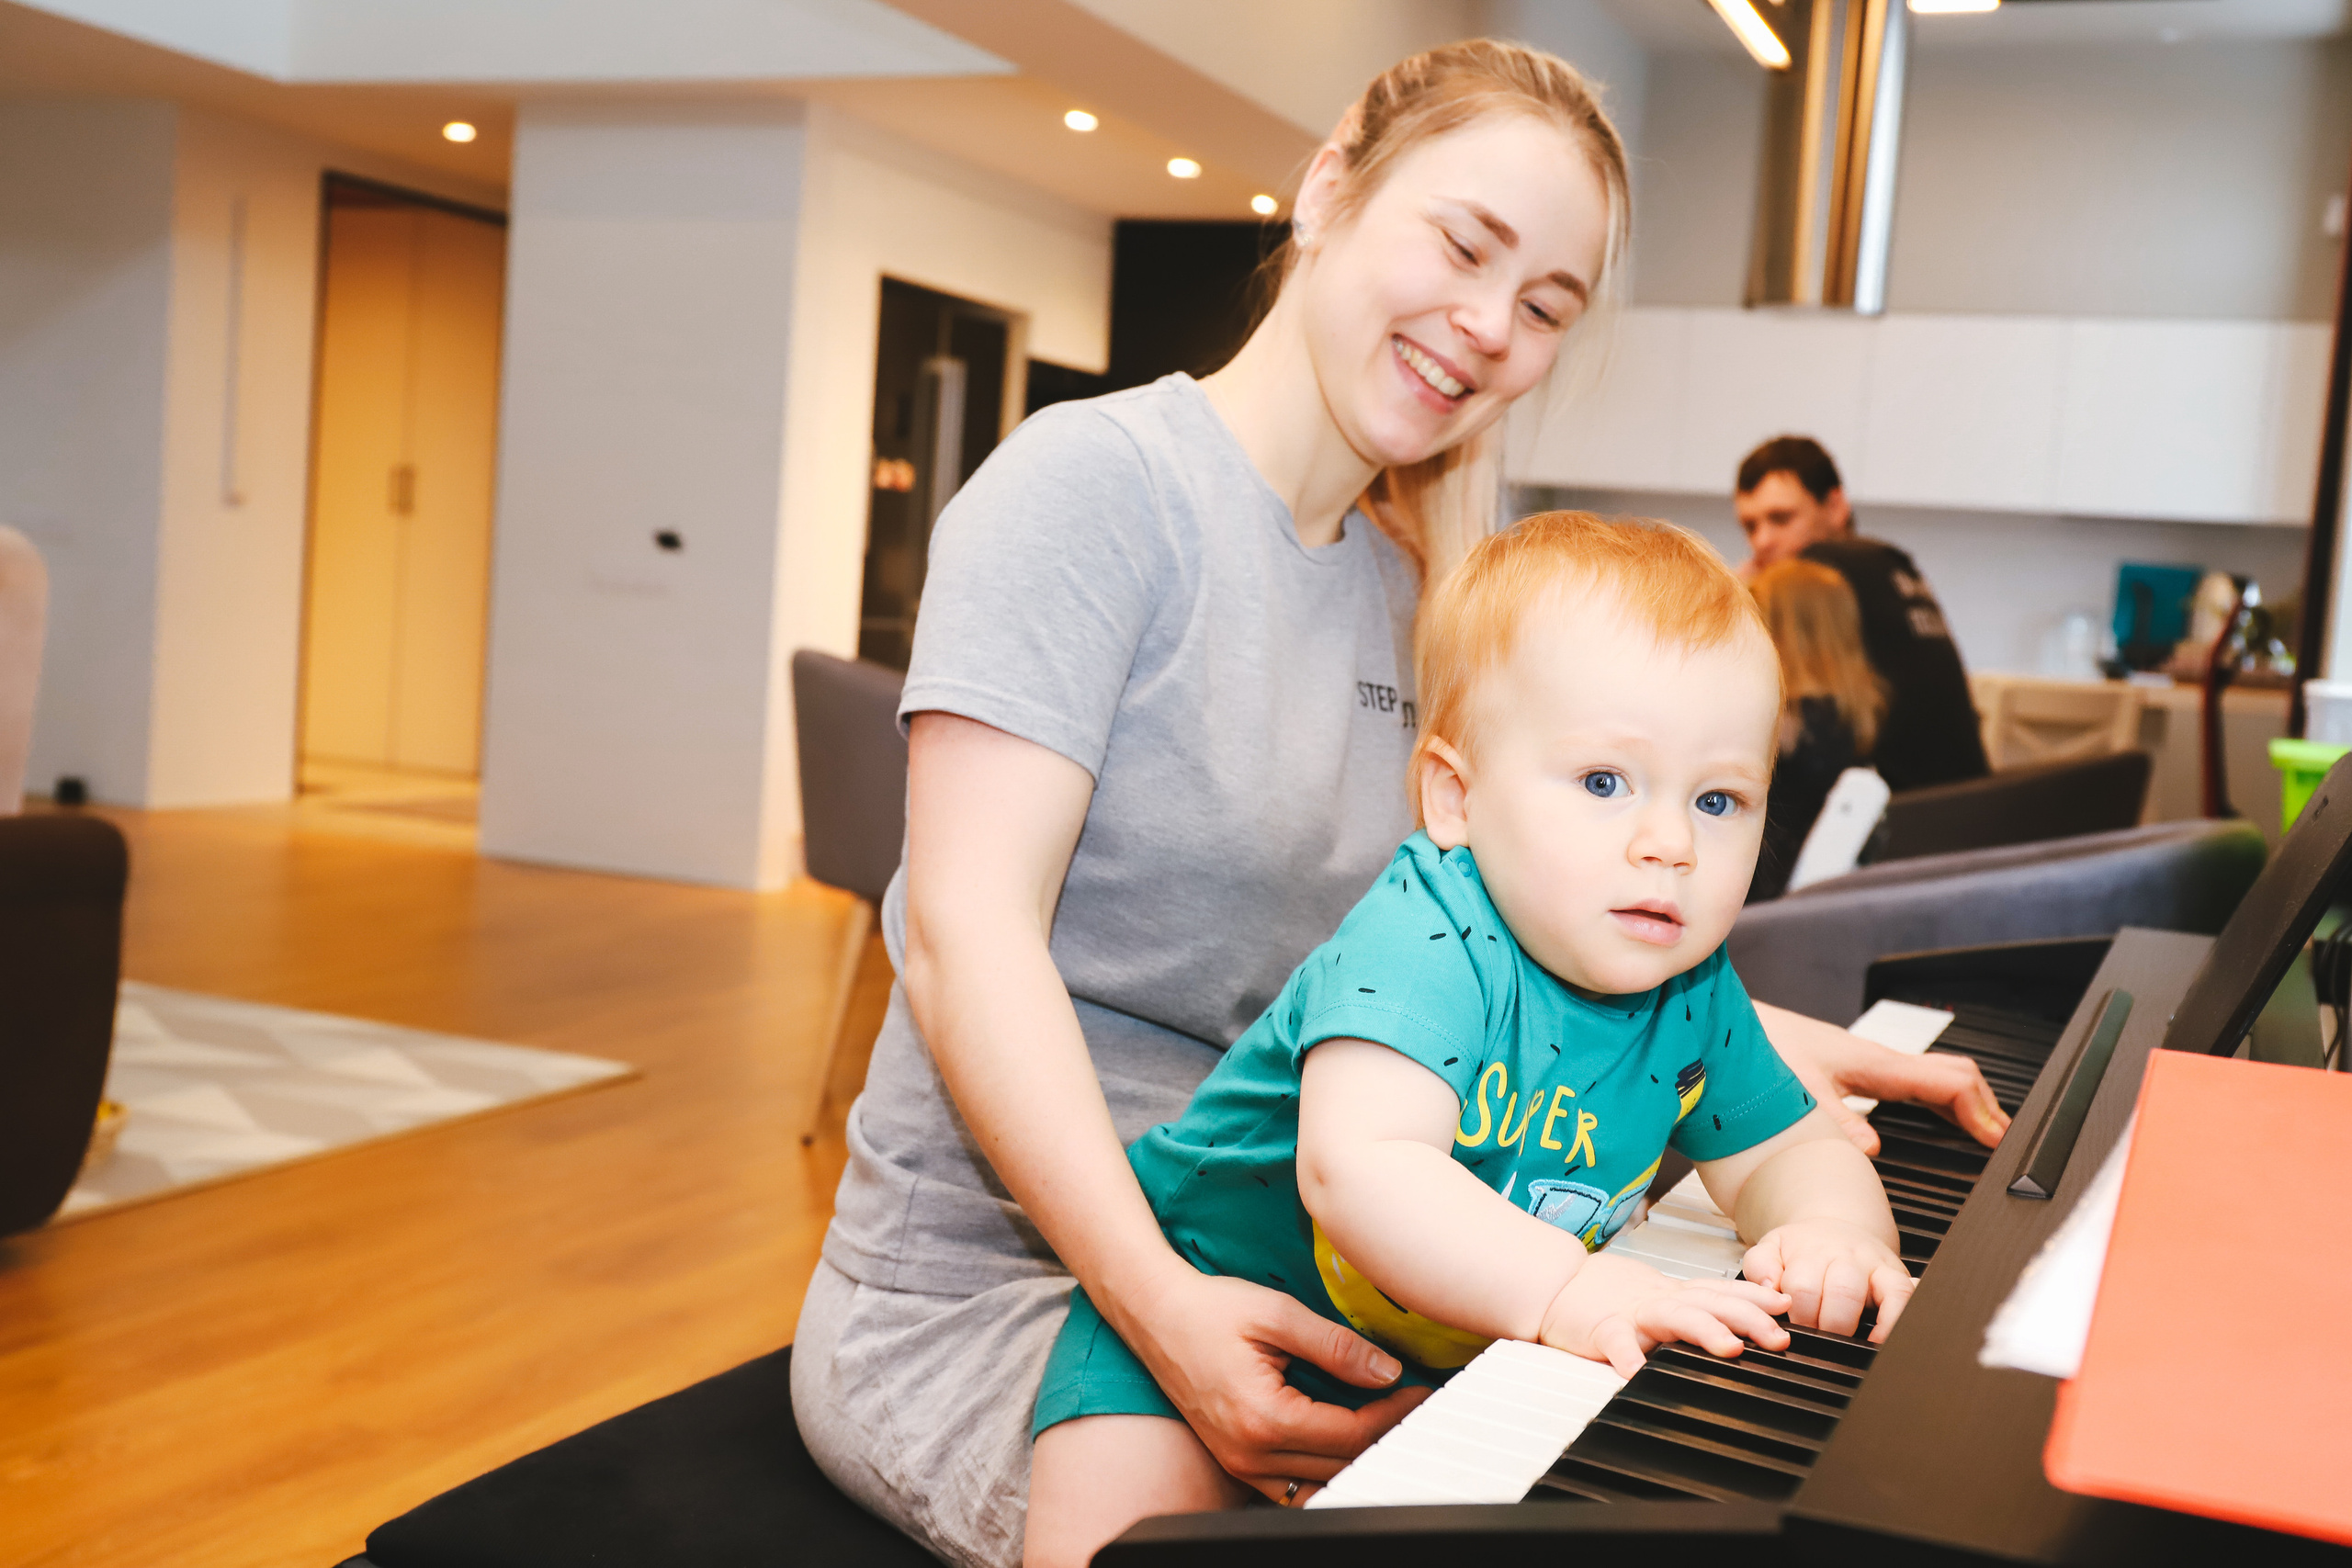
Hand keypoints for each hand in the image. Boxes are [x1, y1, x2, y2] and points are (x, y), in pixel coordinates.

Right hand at [1111, 1267, 1429, 1504]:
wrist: (1154, 1314)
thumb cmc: (1208, 1309)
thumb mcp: (1277, 1315)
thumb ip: (1335, 1346)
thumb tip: (1386, 1371)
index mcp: (1263, 1418)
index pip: (1349, 1433)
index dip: (1393, 1414)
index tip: (1418, 1392)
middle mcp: (1249, 1453)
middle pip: (1339, 1465)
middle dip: (1383, 1437)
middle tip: (1412, 1408)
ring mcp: (1239, 1462)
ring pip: (1318, 1484)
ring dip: (1355, 1459)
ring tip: (1386, 1426)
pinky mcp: (1234, 1460)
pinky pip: (1291, 1488)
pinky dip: (1323, 1471)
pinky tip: (1344, 1444)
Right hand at [1536, 1254, 1791, 1377]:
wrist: (1555, 1285)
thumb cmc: (1607, 1297)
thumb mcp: (1658, 1297)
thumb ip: (1693, 1307)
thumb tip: (1740, 1322)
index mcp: (1676, 1295)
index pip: (1723, 1292)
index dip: (1757, 1298)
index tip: (1788, 1306)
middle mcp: (1661, 1300)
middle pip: (1711, 1304)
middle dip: (1748, 1318)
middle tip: (1778, 1337)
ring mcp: (1632, 1313)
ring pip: (1674, 1317)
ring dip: (1704, 1330)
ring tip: (1730, 1348)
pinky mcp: (1601, 1329)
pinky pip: (1616, 1343)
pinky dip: (1627, 1355)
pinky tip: (1636, 1371)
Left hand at [1742, 1218, 1913, 1341]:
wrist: (1837, 1225)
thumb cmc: (1803, 1247)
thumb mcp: (1772, 1248)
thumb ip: (1761, 1266)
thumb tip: (1771, 1287)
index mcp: (1810, 1251)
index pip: (1801, 1287)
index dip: (1796, 1315)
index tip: (1791, 1330)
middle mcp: (1845, 1256)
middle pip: (1836, 1292)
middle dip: (1823, 1324)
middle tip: (1814, 1337)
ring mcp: (1873, 1265)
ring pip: (1868, 1295)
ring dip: (1849, 1325)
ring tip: (1839, 1341)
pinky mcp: (1897, 1275)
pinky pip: (1903, 1296)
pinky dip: (1894, 1321)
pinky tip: (1879, 1340)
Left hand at [1756, 1002, 2008, 1155]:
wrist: (1733, 1029)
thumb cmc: (1762, 1049)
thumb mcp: (1799, 1093)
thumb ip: (1836, 1122)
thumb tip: (1870, 1151)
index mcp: (1877, 1063)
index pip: (1951, 1082)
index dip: (1982, 1112)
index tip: (1999, 1141)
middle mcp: (1880, 1060)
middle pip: (1955, 1078)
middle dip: (1986, 1108)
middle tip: (2003, 1144)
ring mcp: (1872, 1063)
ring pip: (1937, 1079)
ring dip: (1966, 1105)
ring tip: (1983, 1135)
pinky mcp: (1857, 1070)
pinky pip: (1914, 1085)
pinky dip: (1939, 1103)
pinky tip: (1936, 1121)